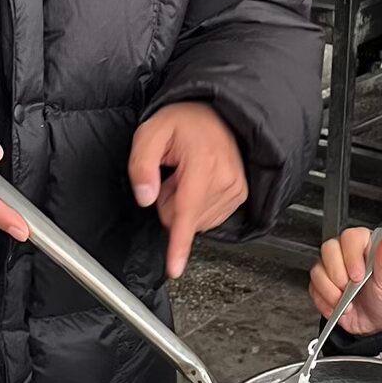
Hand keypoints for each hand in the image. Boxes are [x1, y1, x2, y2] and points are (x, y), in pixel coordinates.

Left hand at [128, 102, 247, 277]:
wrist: (217, 115)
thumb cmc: (184, 122)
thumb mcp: (151, 133)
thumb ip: (141, 165)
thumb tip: (145, 197)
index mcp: (202, 162)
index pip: (187, 210)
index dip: (179, 243)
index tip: (175, 268)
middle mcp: (225, 178)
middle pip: (183, 219)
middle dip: (169, 201)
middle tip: (172, 174)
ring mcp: (236, 189)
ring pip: (196, 222)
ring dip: (184, 203)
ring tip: (188, 174)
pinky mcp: (240, 196)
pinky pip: (208, 218)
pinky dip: (198, 205)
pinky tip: (199, 183)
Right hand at [309, 226, 381, 336]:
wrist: (377, 323)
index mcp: (364, 245)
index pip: (350, 237)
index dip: (351, 256)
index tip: (359, 276)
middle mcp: (345, 253)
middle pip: (328, 249)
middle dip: (337, 274)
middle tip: (350, 288)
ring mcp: (331, 268)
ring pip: (317, 270)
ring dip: (330, 291)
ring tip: (346, 302)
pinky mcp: (322, 285)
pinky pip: (313, 289)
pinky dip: (325, 302)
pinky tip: (339, 307)